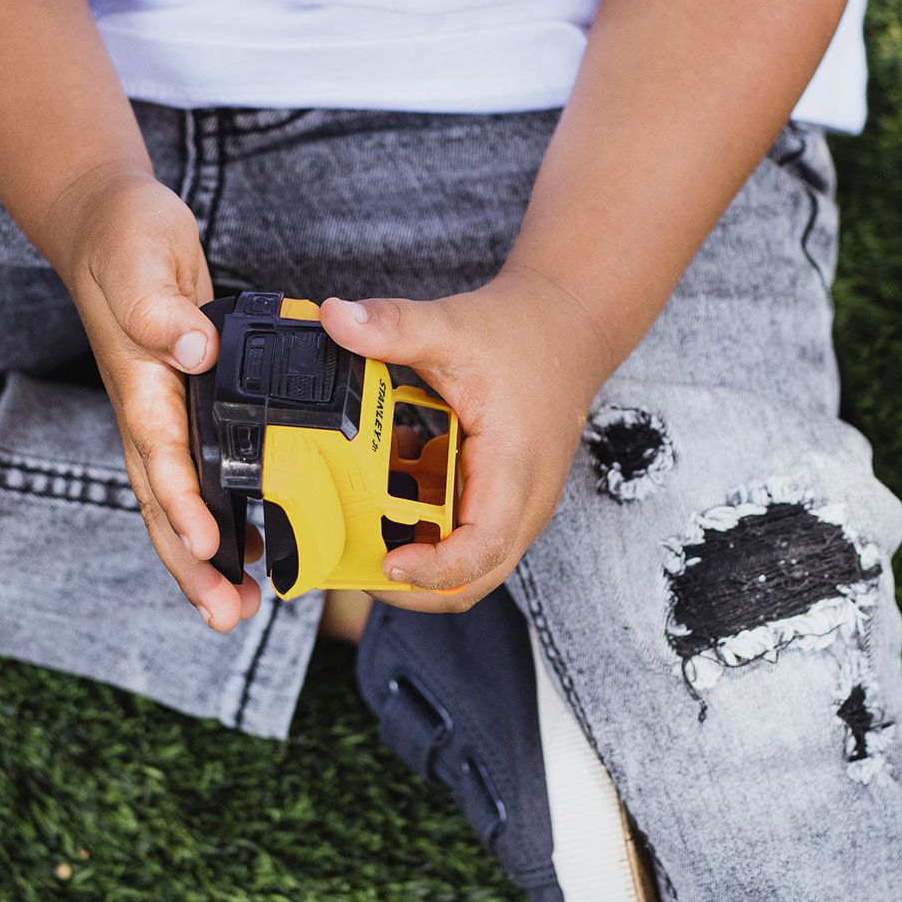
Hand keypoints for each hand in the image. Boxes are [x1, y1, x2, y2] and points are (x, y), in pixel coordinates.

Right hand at [47, 167, 260, 629]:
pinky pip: (206, 476)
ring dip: (207, 558)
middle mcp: (152, 412)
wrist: (114, 223)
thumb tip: (194, 347)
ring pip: (183, 503)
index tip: (208, 546)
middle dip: (191, 565)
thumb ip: (158, 307)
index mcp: (140, 384)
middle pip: (165, 505)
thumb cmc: (124, 238)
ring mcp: (170, 416)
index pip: (159, 455)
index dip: (182, 504)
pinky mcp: (193, 408)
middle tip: (225, 616)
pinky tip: (254, 551)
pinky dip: (225, 518)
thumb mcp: (138, 259)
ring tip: (240, 610)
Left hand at [319, 266, 612, 611]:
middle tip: (354, 562)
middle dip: (412, 585)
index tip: (386, 562)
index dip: (432, 569)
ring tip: (365, 518)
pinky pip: (462, 536)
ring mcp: (516, 507)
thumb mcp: (452, 326)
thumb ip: (394, 325)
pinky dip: (423, 523)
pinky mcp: (503, 500)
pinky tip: (394, 477)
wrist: (567, 329)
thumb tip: (334, 317)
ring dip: (414, 552)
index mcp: (514, 470)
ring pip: (466, 565)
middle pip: (472, 580)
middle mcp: (523, 502)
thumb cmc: (522, 336)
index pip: (482, 549)